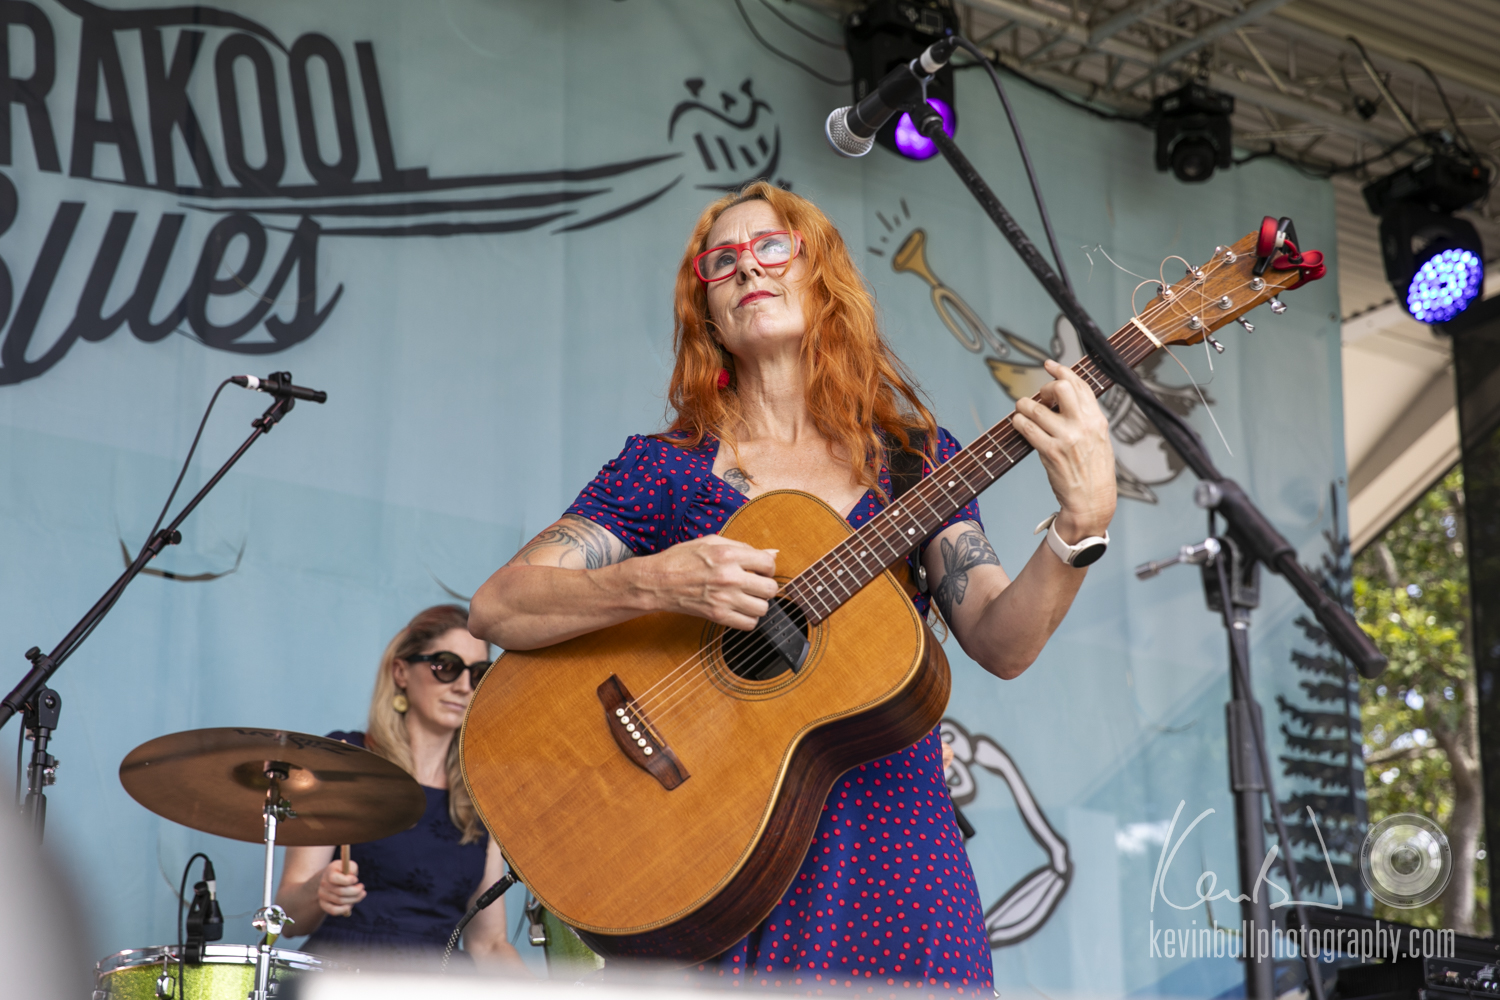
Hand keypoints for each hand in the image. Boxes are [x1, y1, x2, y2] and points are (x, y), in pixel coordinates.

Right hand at [316, 860, 365, 916]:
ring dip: (354, 899)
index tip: (356, 879)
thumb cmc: (345, 871)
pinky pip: (334, 911)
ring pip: (340, 901)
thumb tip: (353, 880)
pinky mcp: (323, 904)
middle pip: (340, 892)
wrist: (332, 878)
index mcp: (329, 872)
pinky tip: (351, 904)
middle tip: (362, 888)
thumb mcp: (350, 865)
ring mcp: (322, 895)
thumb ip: (352, 868)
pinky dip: (345, 909)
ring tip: (361, 894)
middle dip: (356, 891)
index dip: (349, 880)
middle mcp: (323, 884)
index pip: (335, 879)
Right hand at [637, 535, 778, 629]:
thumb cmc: (681, 559)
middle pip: (770, 589)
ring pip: (763, 608)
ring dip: (758, 604)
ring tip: (747, 598)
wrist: (657, 581)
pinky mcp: (717, 615)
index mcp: (728, 555)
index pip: (768, 563)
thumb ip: (743, 546)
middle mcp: (729, 577)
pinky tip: (739, 610)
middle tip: (755, 585)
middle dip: (766, 586)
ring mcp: (724, 598)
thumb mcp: (711, 542)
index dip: (768, 567)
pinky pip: (749, 624)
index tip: (760, 570)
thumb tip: (772, 552)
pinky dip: (747, 619)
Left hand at [1010, 359, 1116, 539]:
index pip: (1080, 385)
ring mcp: (1067, 438)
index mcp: (1098, 420)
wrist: (1092, 501)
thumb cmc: (1094, 472)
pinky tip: (1018, 424)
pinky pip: (1028, 428)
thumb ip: (1086, 418)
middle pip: (1060, 389)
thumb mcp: (1099, 440)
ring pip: (1036, 408)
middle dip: (1044, 388)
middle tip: (1039, 397)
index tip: (1049, 365)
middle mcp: (1084, 426)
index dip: (1062, 371)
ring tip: (1021, 411)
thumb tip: (1065, 397)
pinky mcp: (1051, 452)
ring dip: (1023, 406)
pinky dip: (1018, 422)